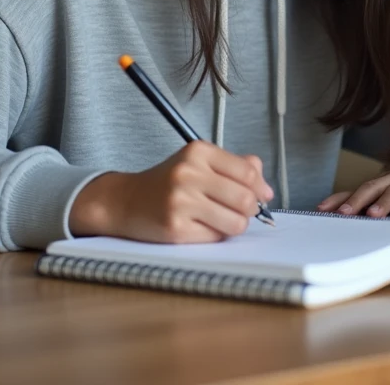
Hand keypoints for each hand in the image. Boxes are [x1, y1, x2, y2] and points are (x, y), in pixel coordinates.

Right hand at [69, 142, 272, 243]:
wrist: (125, 201)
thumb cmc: (168, 183)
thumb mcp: (199, 162)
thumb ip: (234, 166)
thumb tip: (264, 185)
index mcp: (198, 151)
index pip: (248, 172)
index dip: (260, 188)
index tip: (261, 196)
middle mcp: (188, 174)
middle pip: (245, 200)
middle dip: (249, 210)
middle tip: (239, 211)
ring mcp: (180, 202)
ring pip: (235, 223)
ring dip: (234, 225)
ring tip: (221, 219)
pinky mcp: (175, 229)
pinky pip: (215, 237)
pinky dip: (215, 235)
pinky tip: (200, 226)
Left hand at [316, 160, 389, 218]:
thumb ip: (383, 209)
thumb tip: (354, 227)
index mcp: (387, 183)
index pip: (358, 189)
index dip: (340, 198)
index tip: (320, 210)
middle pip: (374, 186)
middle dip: (357, 200)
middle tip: (343, 214)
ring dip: (385, 202)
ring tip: (373, 215)